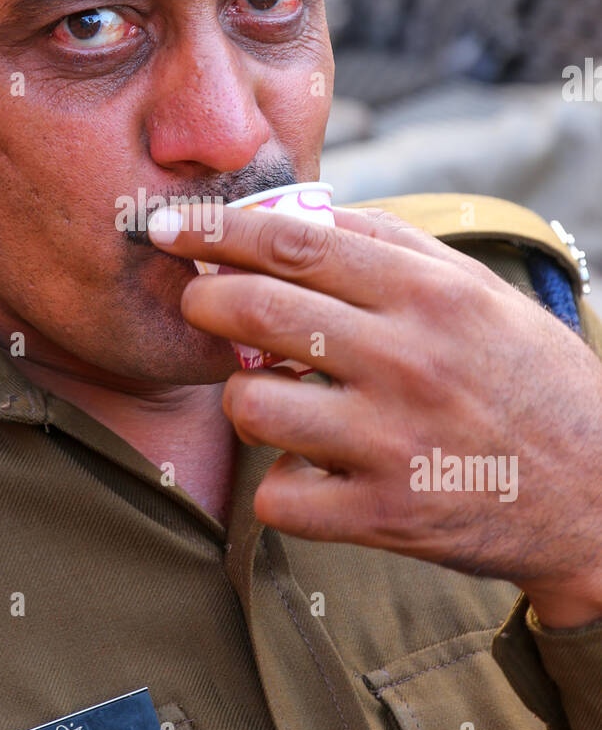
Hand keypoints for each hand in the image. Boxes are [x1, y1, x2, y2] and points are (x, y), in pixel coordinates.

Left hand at [147, 202, 601, 627]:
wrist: (598, 495)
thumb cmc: (528, 380)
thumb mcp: (478, 293)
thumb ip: (392, 246)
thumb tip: (302, 213)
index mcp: (427, 294)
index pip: (293, 244)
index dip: (216, 230)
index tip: (170, 225)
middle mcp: (406, 360)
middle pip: (257, 311)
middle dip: (203, 300)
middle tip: (197, 302)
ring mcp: (392, 441)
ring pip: (252, 406)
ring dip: (244, 399)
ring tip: (275, 399)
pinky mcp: (384, 516)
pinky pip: (278, 496)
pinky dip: (279, 485)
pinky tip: (311, 473)